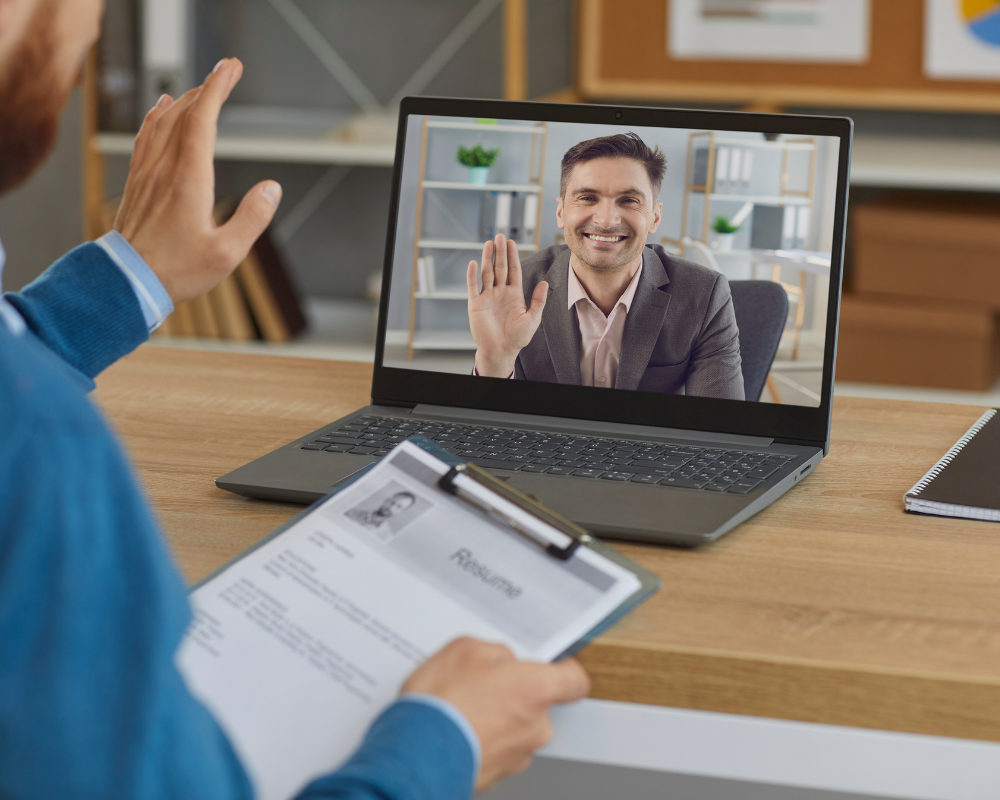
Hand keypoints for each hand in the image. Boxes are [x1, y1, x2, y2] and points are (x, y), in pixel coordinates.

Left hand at [113, 58, 281, 304]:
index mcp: (189, 177)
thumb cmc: (178, 271)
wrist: (127, 281)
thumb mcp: (228, 252)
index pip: (203, 119)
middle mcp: (165, 167)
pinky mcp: (138, 182)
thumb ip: (253, 217)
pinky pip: (146, 136)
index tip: (231, 68)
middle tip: (227, 71)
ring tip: (201, 87)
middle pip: (184, 112)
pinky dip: (156, 115)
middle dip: (207, 87)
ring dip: (184, 98)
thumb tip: (272, 188)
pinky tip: (160, 109)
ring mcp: (147, 172)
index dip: (217, 88)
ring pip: (163, 121)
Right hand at [402, 637, 589, 790]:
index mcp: (537, 688)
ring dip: (496, 719)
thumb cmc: (443, 701)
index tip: (555, 667)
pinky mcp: (498, 775)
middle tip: (483, 684)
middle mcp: (536, 725)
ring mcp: (518, 754)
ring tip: (463, 708)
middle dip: (514, 694)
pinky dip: (482, 740)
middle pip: (538, 704)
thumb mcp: (466, 649)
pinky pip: (497, 750)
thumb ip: (496, 652)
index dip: (564, 672)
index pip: (575, 681)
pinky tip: (458, 729)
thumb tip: (501, 661)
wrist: (417, 752)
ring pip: (516, 729)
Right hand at [467, 234, 547, 376]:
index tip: (511, 243)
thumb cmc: (517, 338)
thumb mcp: (532, 318)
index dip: (512, 256)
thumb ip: (538, 301)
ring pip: (487, 273)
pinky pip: (473, 287)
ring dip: (487, 259)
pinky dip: (472, 276)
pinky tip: (473, 263)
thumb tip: (545, 283)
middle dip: (500, 252)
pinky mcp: (475, 304)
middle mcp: (500, 292)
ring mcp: (487, 297)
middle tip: (499, 236)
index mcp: (514, 293)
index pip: (513, 270)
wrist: (501, 351)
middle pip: (500, 268)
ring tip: (488, 244)